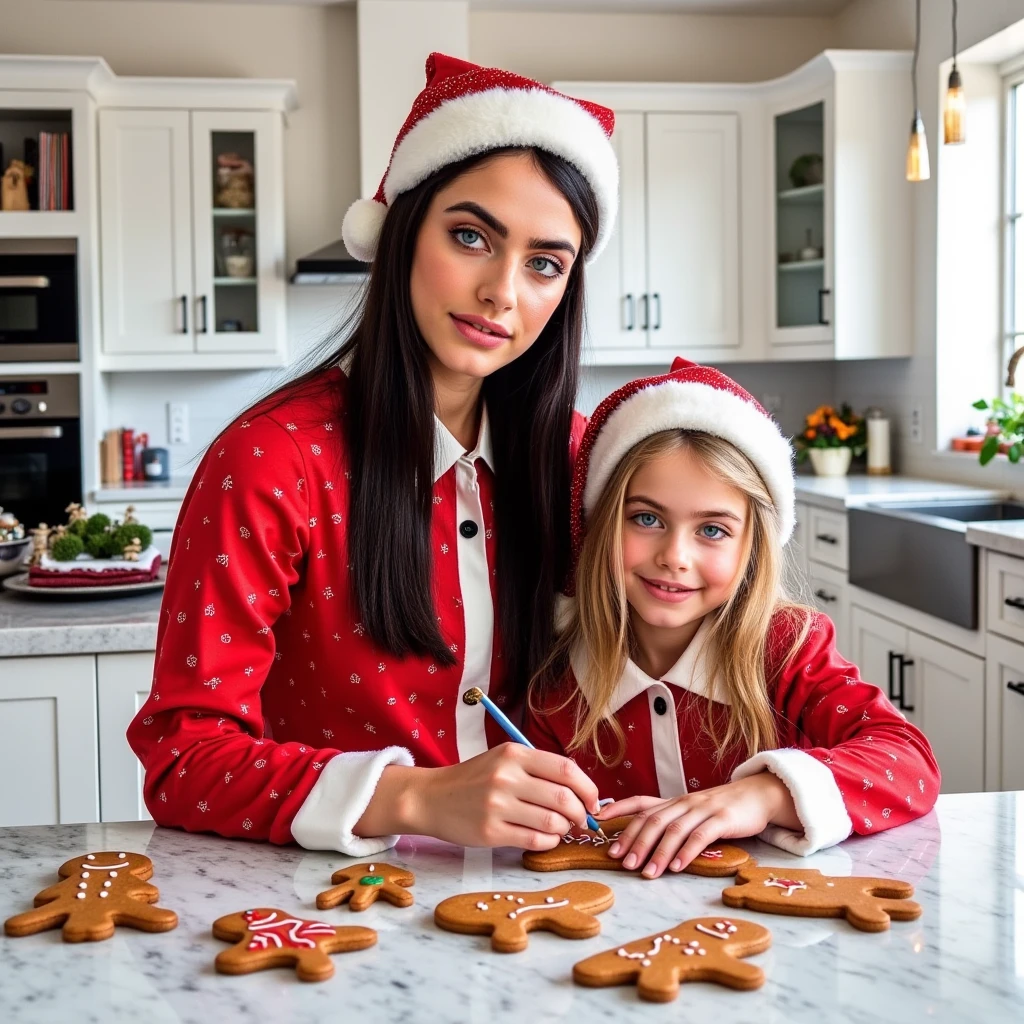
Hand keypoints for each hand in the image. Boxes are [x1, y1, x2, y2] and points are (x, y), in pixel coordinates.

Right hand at [355, 743, 599, 850]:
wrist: (432, 797)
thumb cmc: (474, 779)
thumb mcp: (503, 760)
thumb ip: (538, 770)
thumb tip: (581, 792)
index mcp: (514, 754)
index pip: (566, 770)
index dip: (588, 788)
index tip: (593, 802)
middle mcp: (506, 777)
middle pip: (563, 798)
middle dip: (581, 814)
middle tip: (583, 821)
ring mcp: (497, 805)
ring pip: (552, 822)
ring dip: (565, 829)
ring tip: (561, 829)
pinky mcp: (490, 832)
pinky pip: (535, 841)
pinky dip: (549, 843)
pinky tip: (545, 838)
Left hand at [596, 773, 799, 878]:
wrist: (756, 796)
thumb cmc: (720, 809)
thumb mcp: (691, 813)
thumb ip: (669, 822)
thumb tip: (639, 840)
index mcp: (673, 802)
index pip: (640, 803)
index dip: (618, 811)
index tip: (597, 824)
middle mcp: (683, 803)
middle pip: (653, 820)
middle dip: (635, 841)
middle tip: (622, 863)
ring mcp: (702, 809)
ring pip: (674, 830)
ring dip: (658, 853)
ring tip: (647, 873)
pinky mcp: (722, 819)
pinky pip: (701, 836)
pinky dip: (686, 852)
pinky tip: (677, 867)